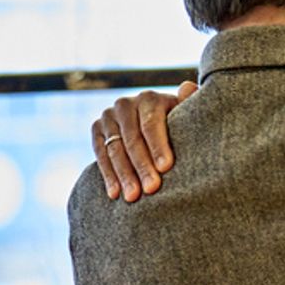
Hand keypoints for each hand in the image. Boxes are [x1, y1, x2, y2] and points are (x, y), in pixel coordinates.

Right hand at [93, 81, 196, 200]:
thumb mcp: (184, 113)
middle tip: (152, 189)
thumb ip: (188, 103)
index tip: (166, 168)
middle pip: (133, 140)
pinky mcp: (96, 130)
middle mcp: (125, 104)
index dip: (158, 146)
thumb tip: (188, 87)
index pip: (152, 124)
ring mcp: (108, 116)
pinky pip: (100, 155)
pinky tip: (115, 194)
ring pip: (115, 150)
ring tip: (133, 197)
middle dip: (142, 166)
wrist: (150, 124)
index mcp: (149, 98)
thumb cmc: (176, 123)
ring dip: (124, 175)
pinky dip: (108, 176)